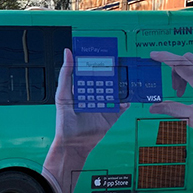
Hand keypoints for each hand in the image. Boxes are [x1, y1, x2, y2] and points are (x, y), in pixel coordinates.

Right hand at [42, 48, 127, 192]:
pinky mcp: (63, 95)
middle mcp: (83, 92)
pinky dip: (66, 65)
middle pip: (90, 72)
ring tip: (89, 48)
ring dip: (82, 59)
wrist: (76, 144)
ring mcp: (72, 93)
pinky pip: (65, 78)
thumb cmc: (90, 133)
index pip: (101, 77)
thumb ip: (118, 108)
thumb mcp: (110, 118)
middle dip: (96, 60)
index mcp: (95, 95)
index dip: (106, 67)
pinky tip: (69, 54)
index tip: (114, 56)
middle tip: (103, 48)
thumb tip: (129, 100)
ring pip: (79, 73)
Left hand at [52, 48, 128, 153]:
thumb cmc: (64, 121)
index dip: (97, 63)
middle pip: (106, 81)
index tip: (105, 52)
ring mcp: (103, 106)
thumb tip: (67, 53)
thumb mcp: (63, 95)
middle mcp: (93, 96)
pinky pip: (122, 108)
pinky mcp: (111, 116)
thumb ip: (66, 74)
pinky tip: (129, 98)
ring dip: (122, 87)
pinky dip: (126, 103)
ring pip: (116, 93)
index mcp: (81, 89)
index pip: (91, 72)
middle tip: (121, 63)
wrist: (73, 144)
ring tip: (128, 78)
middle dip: (113, 73)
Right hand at [147, 51, 192, 157]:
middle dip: (174, 70)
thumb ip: (170, 108)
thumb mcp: (189, 117)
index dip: (166, 58)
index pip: (182, 64)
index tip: (155, 55)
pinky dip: (190, 76)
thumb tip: (153, 107)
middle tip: (172, 87)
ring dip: (182, 74)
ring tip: (180, 92)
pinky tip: (188, 90)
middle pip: (186, 61)